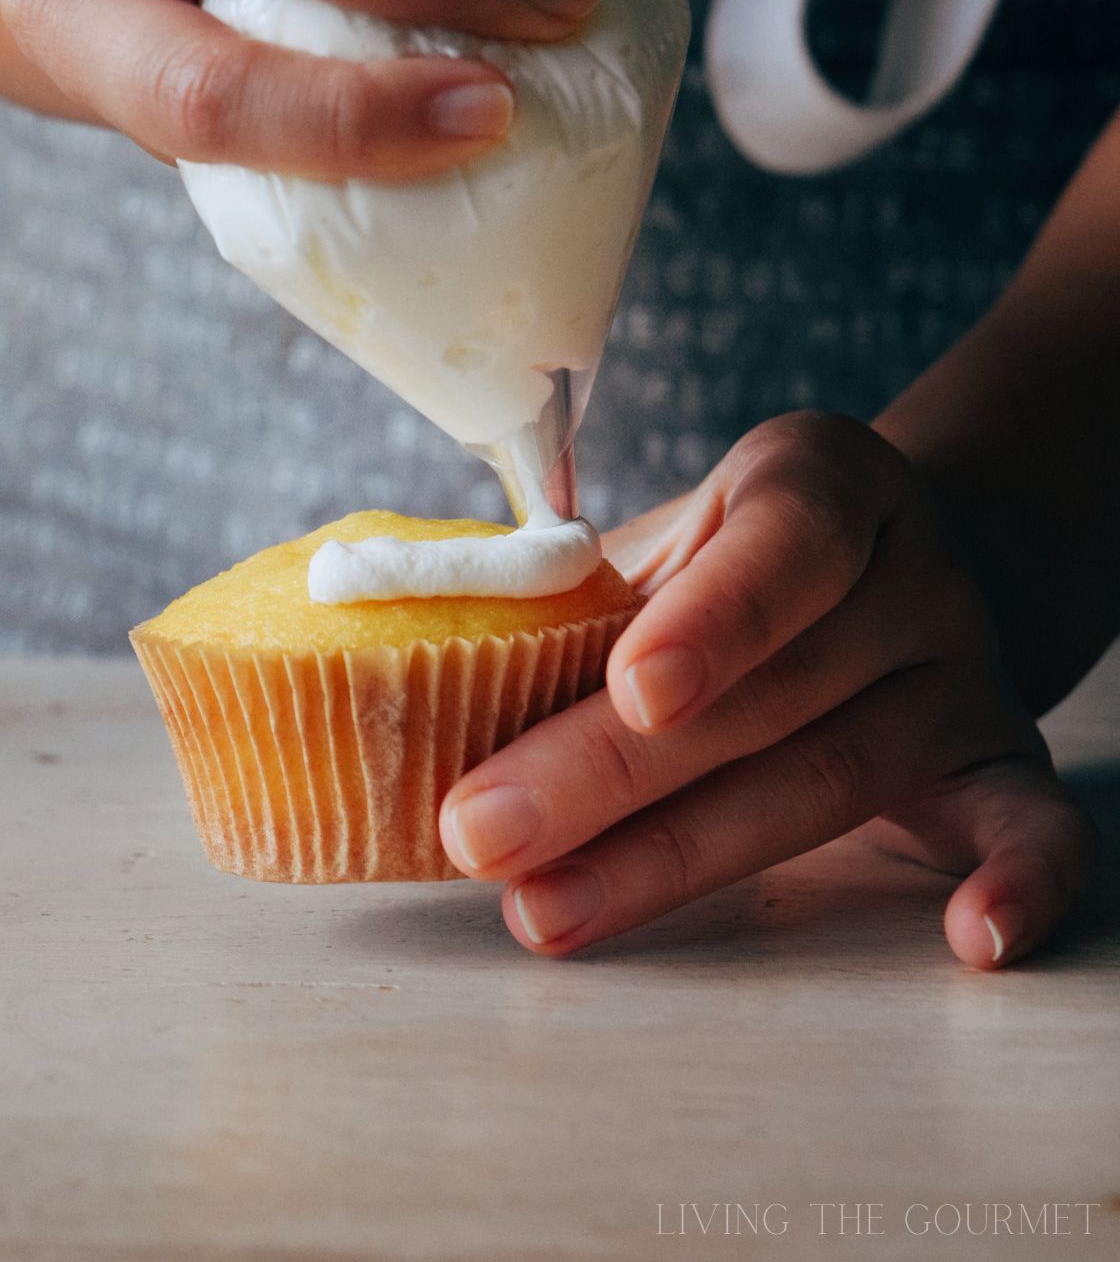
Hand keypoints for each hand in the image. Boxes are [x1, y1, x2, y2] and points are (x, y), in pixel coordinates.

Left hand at [440, 413, 1096, 965]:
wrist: (896, 560)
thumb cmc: (741, 559)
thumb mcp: (671, 534)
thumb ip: (572, 590)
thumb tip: (394, 653)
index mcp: (823, 482)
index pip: (781, 542)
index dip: (711, 617)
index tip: (628, 690)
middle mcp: (909, 572)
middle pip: (773, 687)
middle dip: (613, 774)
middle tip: (483, 834)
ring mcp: (962, 670)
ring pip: (839, 772)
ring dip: (684, 857)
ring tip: (546, 911)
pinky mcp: (1000, 758)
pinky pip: (1032, 822)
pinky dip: (1019, 881)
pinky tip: (974, 943)